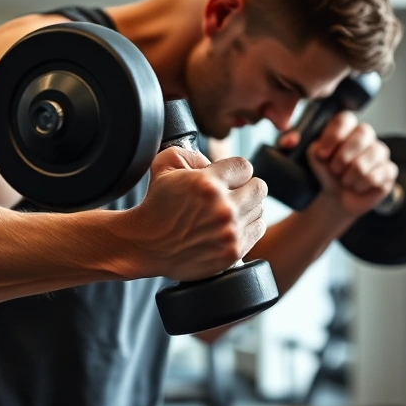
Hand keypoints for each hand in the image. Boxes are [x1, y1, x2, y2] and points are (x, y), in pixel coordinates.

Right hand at [126, 147, 267, 281]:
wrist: (146, 245)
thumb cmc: (156, 205)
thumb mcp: (164, 164)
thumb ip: (192, 153)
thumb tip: (213, 160)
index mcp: (207, 184)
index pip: (245, 167)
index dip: (235, 171)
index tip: (226, 178)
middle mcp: (222, 208)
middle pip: (259, 187)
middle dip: (245, 187)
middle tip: (231, 193)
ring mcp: (229, 232)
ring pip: (260, 208)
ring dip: (247, 207)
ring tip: (227, 211)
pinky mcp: (233, 252)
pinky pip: (258, 229)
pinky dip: (248, 226)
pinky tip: (230, 225)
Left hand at [281, 111, 397, 217]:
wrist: (333, 198)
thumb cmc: (321, 173)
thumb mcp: (303, 158)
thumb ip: (293, 144)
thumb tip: (290, 141)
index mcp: (344, 127)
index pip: (345, 119)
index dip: (334, 136)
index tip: (322, 154)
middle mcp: (365, 135)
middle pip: (364, 133)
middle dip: (344, 156)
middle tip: (334, 170)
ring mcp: (379, 152)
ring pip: (372, 156)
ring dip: (351, 174)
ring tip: (344, 180)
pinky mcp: (389, 170)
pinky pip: (380, 174)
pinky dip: (362, 185)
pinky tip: (356, 186)